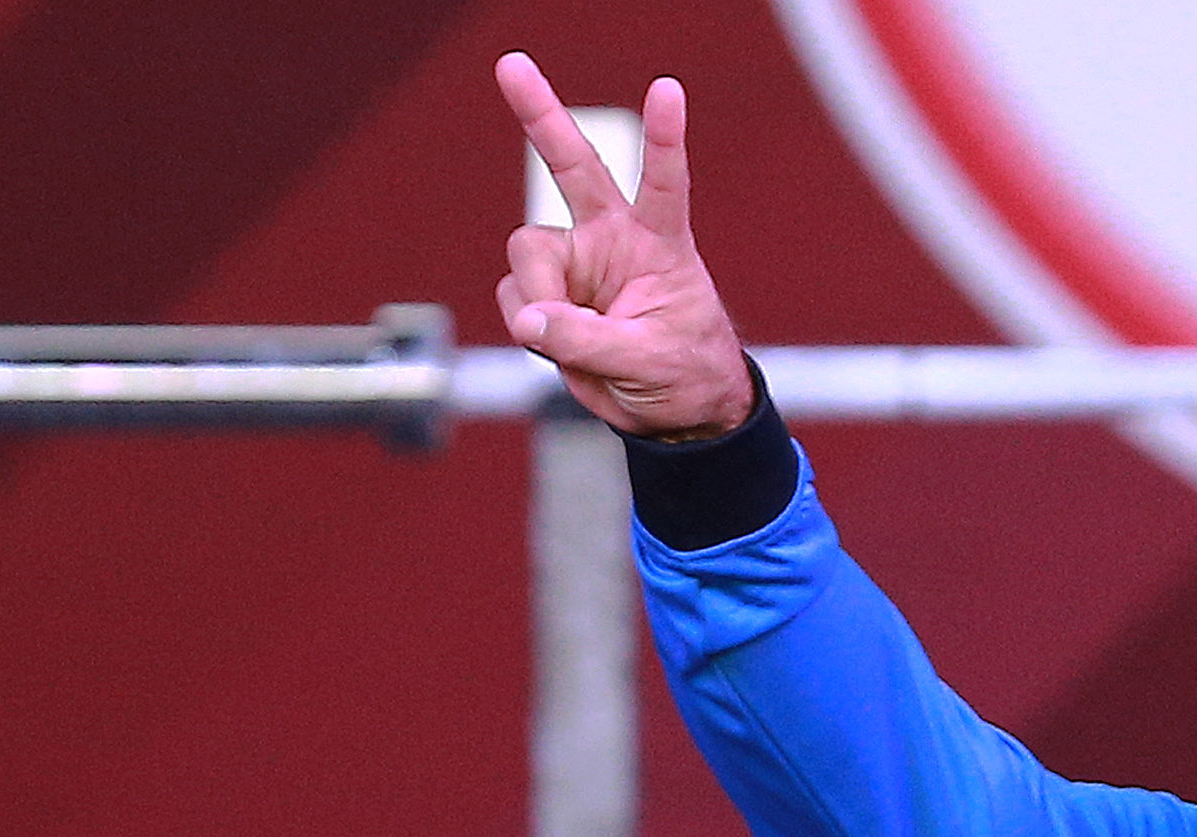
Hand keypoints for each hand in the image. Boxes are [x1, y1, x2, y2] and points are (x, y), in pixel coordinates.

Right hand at [493, 53, 754, 438]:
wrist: (672, 412)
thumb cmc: (683, 375)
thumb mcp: (649, 362)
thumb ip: (588, 342)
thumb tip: (530, 320)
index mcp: (659, 243)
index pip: (665, 183)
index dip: (665, 137)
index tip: (668, 89)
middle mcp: (613, 239)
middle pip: (574, 165)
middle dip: (541, 115)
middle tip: (512, 64)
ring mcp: (576, 264)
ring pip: (528, 255)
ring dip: (538, 297)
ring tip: (570, 338)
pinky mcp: (548, 295)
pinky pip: (516, 298)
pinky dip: (528, 324)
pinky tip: (554, 342)